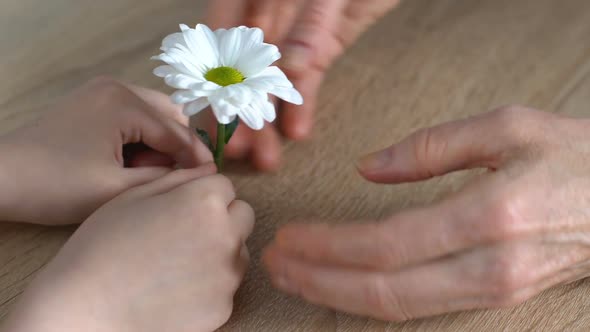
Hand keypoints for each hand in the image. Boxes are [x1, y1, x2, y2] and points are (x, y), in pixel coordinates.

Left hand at [0, 77, 211, 224]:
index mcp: (124, 103)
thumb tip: (201, 173)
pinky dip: (141, 136)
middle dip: (178, 146)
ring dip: (160, 141)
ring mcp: (101, 91)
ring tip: (151, 171)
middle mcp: (116, 87)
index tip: (212, 179)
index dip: (196, 157)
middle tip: (177, 177)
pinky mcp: (91, 101)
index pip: (176, 131)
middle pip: (169, 115)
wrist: (1, 178)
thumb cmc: (56, 185)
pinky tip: (133, 161)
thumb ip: (165, 178)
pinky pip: (132, 115)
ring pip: (152, 114)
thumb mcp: (117, 189)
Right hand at [3, 167, 253, 331]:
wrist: (86, 309)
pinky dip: (209, 286)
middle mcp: (227, 236)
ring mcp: (228, 276)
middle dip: (221, 218)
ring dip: (220, 251)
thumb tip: (210, 170)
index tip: (181, 207)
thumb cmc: (103, 246)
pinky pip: (226, 287)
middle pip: (242, 216)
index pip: (226, 186)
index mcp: (206, 201)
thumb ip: (181, 178)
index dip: (202, 194)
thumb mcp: (135, 196)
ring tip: (177, 264)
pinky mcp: (223, 308)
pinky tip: (176, 290)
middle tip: (184, 233)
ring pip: (238, 252)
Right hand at [206, 0, 400, 170]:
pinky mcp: (321, 43)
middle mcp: (266, 13)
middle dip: (240, 111)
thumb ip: (305, 22)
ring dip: (270, 118)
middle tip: (238, 151)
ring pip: (276, 79)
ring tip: (267, 157)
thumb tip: (291, 65)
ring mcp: (295, 30)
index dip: (215, 82)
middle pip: (245, 67)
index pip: (222, 40)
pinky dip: (304, 103)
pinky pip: (309, 77)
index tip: (213, 120)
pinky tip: (297, 131)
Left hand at [263, 106, 589, 320]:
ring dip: (338, 294)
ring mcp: (492, 290)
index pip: (387, 244)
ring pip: (399, 308)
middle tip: (276, 263)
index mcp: (490, 216)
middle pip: (384, 289)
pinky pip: (420, 307)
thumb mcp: (506, 127)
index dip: (329, 245)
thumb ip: (429, 148)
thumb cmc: (573, 156)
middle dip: (320, 280)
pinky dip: (372, 300)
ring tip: (295, 277)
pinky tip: (343, 285)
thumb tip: (368, 168)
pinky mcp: (494, 297)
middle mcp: (488, 266)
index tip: (290, 236)